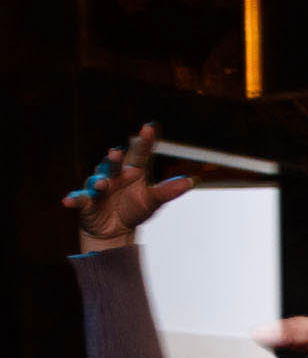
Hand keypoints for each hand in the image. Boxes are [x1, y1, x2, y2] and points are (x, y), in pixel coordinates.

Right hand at [62, 124, 194, 250]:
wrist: (115, 230)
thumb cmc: (134, 209)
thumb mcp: (153, 201)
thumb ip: (168, 191)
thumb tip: (190, 182)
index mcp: (132, 171)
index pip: (140, 154)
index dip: (144, 141)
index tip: (150, 127)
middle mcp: (114, 175)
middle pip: (115, 164)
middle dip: (114, 159)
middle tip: (117, 153)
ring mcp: (99, 187)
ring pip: (97, 180)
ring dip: (99, 181)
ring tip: (104, 183)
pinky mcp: (86, 201)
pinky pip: (79, 199)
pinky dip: (74, 200)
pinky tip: (67, 201)